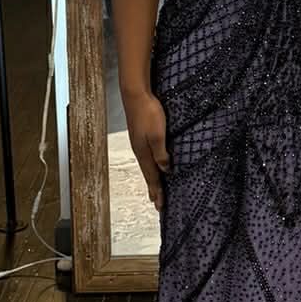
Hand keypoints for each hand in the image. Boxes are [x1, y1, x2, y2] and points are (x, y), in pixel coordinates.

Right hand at [125, 89, 169, 208]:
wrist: (135, 95)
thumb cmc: (148, 113)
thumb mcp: (158, 135)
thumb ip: (161, 153)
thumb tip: (165, 169)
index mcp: (144, 153)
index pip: (152, 177)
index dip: (157, 192)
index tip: (161, 206)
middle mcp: (140, 151)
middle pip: (149, 174)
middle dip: (154, 190)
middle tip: (158, 204)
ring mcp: (139, 143)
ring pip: (148, 166)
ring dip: (153, 180)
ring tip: (155, 190)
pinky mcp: (141, 136)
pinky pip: (148, 157)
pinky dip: (152, 167)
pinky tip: (154, 165)